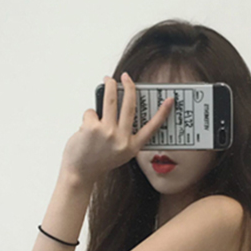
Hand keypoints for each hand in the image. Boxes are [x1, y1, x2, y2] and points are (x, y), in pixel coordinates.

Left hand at [60, 71, 173, 185]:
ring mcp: (108, 133)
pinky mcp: (93, 128)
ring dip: (109, 86)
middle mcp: (122, 139)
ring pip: (110, 100)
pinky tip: (86, 128)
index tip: (169, 101)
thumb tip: (120, 105)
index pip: (151, 128)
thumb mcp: (118, 152)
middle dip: (129, 87)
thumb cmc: (98, 160)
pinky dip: (88, 116)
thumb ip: (122, 134)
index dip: (162, 113)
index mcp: (132, 147)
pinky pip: (92, 112)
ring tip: (107, 80)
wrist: (80, 173)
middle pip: (129, 106)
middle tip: (126, 77)